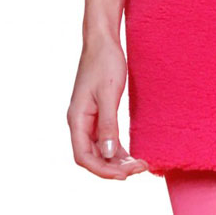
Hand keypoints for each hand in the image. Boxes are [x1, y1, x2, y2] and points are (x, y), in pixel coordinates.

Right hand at [67, 31, 148, 178]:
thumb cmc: (105, 62)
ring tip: (139, 165)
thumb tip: (109, 154)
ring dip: (116, 161)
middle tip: (139, 169)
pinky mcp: (97, 113)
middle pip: (92, 157)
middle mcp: (79, 122)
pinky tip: (131, 155)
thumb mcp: (109, 93)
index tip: (125, 175)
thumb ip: (108, 125)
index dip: (103, 170)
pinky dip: (117, 149)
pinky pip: (105, 138)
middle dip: (113, 168)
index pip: (84, 156)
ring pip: (99, 150)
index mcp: (76, 119)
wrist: (103, 40)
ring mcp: (87, 119)